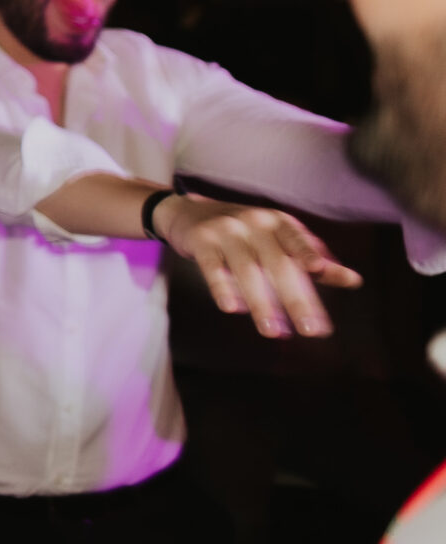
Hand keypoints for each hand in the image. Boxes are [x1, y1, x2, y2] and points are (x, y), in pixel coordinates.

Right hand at [155, 193, 361, 338]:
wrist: (189, 211)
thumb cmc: (244, 230)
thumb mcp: (278, 236)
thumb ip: (313, 257)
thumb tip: (354, 280)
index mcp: (278, 221)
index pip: (297, 241)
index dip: (308, 253)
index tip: (320, 271)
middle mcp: (254, 223)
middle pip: (277, 263)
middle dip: (295, 298)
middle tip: (311, 330)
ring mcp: (225, 231)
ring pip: (247, 270)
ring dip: (261, 303)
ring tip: (273, 332)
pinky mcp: (201, 241)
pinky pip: (212, 267)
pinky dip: (222, 287)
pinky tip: (231, 308)